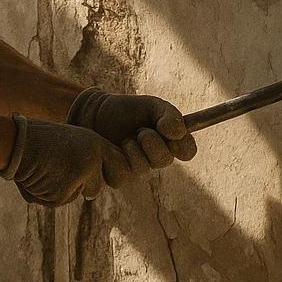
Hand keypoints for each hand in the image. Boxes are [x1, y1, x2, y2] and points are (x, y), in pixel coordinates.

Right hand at [0, 114, 134, 205]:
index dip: (110, 174)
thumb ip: (85, 159)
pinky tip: (35, 177)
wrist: (14, 142)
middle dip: (84, 186)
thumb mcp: (67, 141)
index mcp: (95, 143)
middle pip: (97, 187)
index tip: (98, 174)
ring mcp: (79, 179)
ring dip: (61, 189)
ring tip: (43, 168)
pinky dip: (45, 193)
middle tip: (61, 170)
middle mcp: (92, 161)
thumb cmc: (37, 139)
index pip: (120, 167)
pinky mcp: (62, 195)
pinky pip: (57, 200)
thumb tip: (93, 193)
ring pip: (74, 195)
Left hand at [67, 87, 195, 184]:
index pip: (187, 151)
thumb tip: (178, 133)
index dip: (184, 146)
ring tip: (125, 137)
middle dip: (153, 142)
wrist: (94, 114)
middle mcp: (155, 158)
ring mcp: (137, 169)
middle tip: (141, 131)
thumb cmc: (125, 110)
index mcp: (168, 141)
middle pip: (165, 159)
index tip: (174, 134)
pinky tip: (112, 148)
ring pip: (144, 167)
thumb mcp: (150, 105)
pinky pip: (124, 175)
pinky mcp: (119, 176)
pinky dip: (118, 158)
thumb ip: (168, 115)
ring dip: (134, 147)